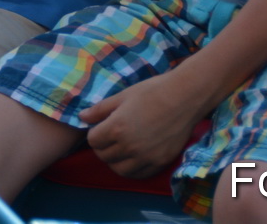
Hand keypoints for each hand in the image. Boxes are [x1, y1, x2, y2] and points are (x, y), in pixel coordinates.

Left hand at [82, 71, 207, 178]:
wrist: (185, 97)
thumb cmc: (152, 91)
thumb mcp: (122, 96)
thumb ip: (100, 109)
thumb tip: (81, 117)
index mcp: (116, 128)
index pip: (93, 141)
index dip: (94, 133)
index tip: (100, 127)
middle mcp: (129, 146)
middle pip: (104, 156)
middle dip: (102, 147)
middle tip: (109, 137)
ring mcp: (145, 157)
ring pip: (119, 170)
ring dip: (116, 161)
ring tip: (120, 149)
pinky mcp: (160, 162)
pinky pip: (139, 174)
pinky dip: (133, 169)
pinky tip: (134, 158)